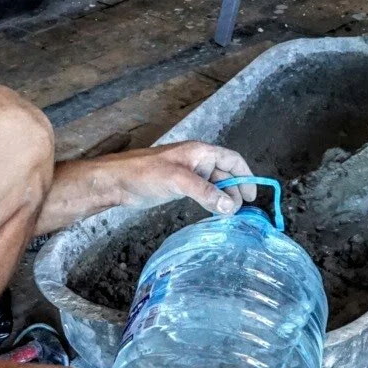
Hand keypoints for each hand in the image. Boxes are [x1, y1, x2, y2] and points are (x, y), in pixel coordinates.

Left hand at [103, 141, 257, 215]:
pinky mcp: (178, 186)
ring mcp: (187, 174)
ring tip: (228, 214)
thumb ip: (205, 193)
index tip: (251, 196)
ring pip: (214, 184)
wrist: (116, 182)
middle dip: (235, 190)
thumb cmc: (144, 174)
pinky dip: (211, 201)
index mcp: (199, 152)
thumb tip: (230, 207)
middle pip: (225, 173)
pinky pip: (202, 192)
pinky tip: (213, 212)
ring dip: (223, 197)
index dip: (244, 175)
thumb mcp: (178, 181)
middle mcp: (196, 161)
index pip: (231, 159)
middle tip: (238, 211)